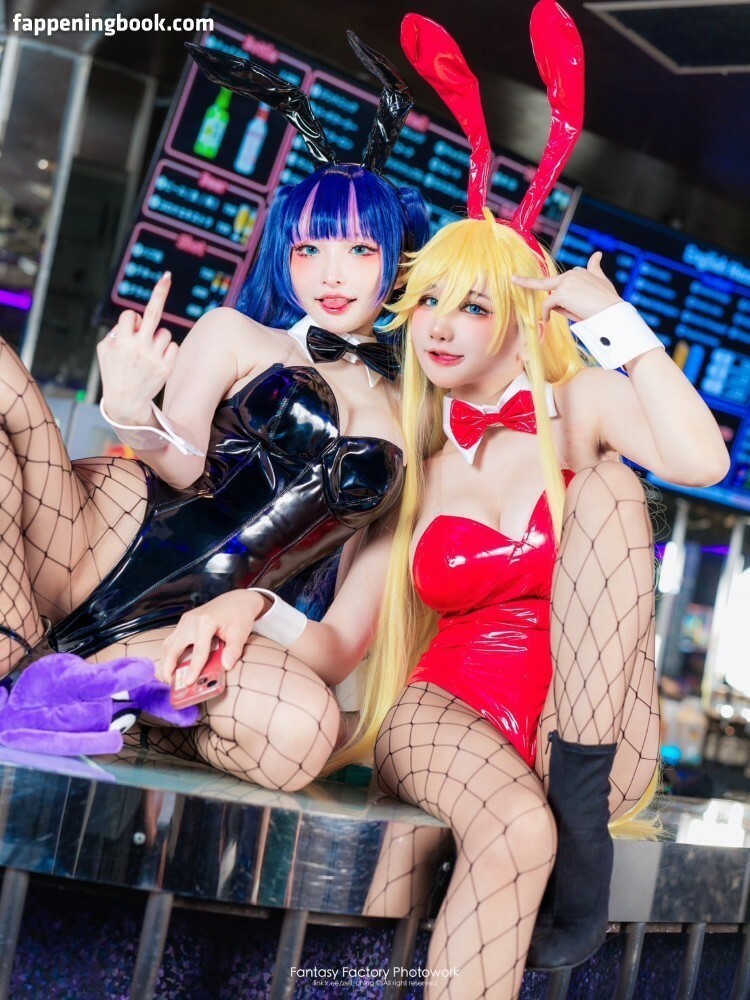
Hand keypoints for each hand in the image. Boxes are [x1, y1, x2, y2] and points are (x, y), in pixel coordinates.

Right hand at [98, 273, 177, 424]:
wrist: (126, 403)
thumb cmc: (114, 372)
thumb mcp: (104, 351)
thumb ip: (116, 332)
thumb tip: (134, 318)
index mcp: (121, 342)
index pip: (130, 315)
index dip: (130, 321)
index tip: (130, 327)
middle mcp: (138, 347)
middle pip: (152, 313)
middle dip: (159, 292)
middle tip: (167, 276)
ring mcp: (154, 357)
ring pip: (163, 332)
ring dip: (156, 338)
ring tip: (147, 355)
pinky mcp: (166, 366)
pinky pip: (173, 345)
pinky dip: (166, 349)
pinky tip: (157, 361)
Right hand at [158, 590, 268, 685]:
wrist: (237, 600)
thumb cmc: (239, 616)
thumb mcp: (241, 633)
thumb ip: (234, 650)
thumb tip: (226, 666)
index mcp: (206, 622)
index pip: (198, 651)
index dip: (193, 669)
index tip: (188, 683)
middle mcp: (192, 620)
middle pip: (174, 647)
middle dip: (169, 667)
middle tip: (171, 684)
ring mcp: (186, 619)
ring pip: (169, 643)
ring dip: (166, 661)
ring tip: (169, 677)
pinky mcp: (184, 621)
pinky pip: (172, 639)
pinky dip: (169, 653)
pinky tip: (172, 664)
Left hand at [511, 252, 621, 323]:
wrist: (613, 311)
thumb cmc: (610, 301)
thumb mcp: (603, 282)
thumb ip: (595, 269)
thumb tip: (597, 253)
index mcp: (581, 271)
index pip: (563, 278)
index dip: (555, 287)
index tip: (527, 277)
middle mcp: (572, 273)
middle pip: (547, 282)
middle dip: (530, 283)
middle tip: (513, 279)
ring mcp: (566, 282)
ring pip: (550, 297)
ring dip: (552, 309)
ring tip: (560, 318)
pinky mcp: (561, 293)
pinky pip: (547, 305)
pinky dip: (545, 314)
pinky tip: (546, 320)